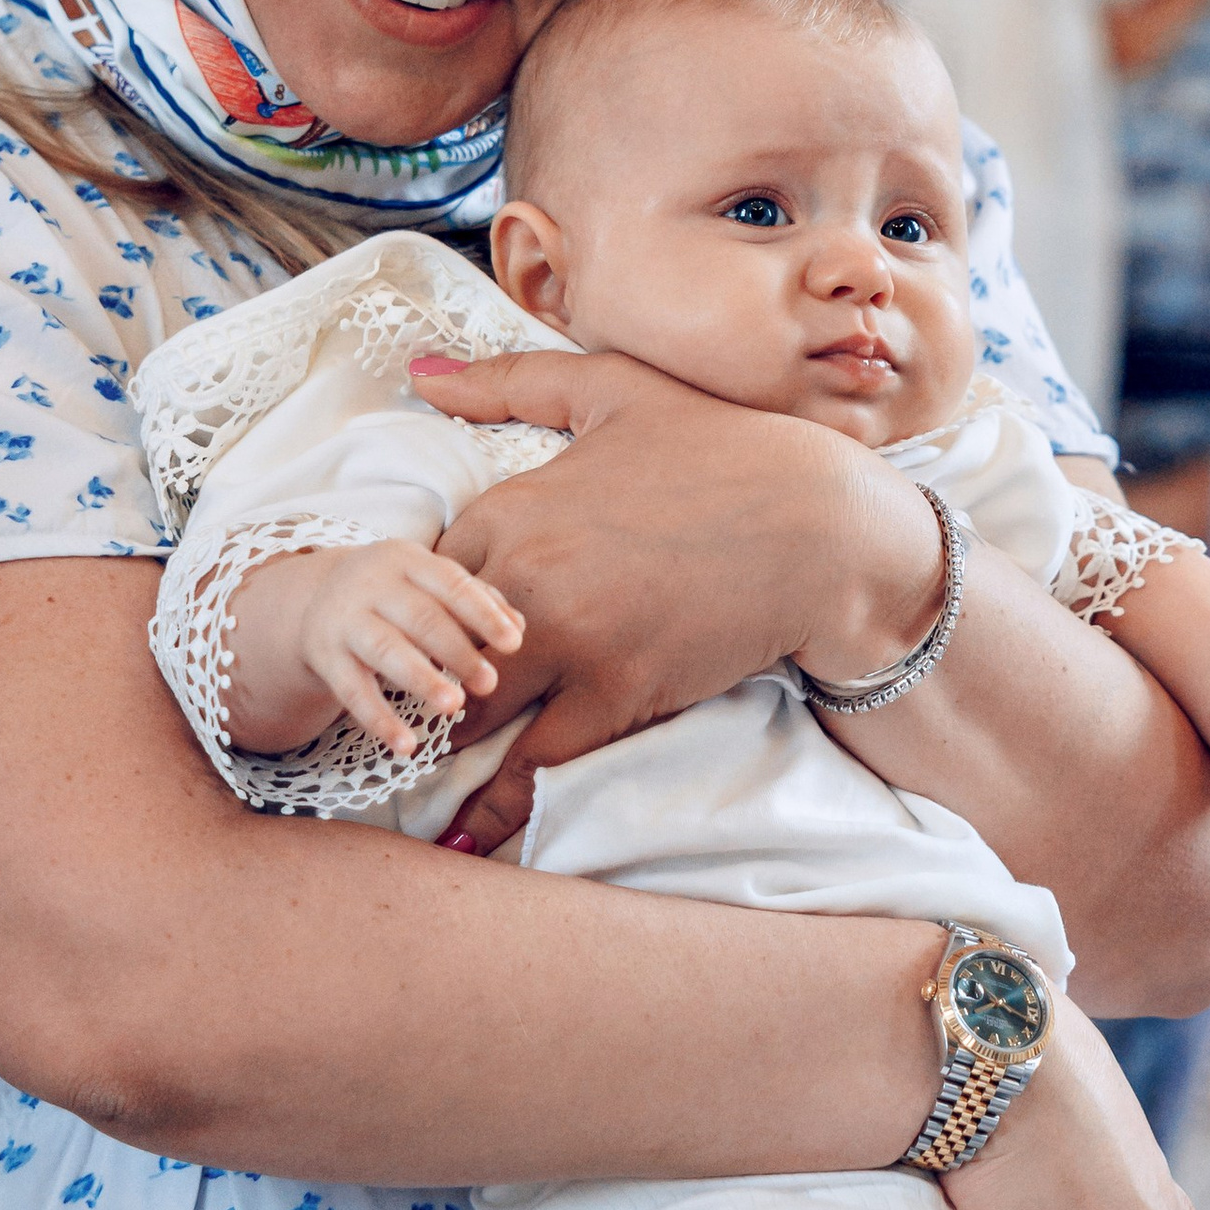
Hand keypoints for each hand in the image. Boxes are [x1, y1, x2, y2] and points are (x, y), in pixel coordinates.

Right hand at [227, 536, 522, 757]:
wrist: (317, 597)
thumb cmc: (397, 592)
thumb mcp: (429, 584)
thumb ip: (476, 600)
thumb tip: (519, 627)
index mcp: (405, 558)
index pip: (450, 583)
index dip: (483, 613)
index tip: (514, 643)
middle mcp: (371, 584)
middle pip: (420, 617)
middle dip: (457, 652)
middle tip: (490, 683)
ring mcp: (344, 619)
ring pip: (385, 651)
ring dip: (422, 679)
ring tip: (454, 707)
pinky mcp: (324, 656)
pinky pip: (352, 692)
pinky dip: (379, 721)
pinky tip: (407, 747)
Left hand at [408, 346, 940, 855]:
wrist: (820, 523)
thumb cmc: (723, 446)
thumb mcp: (613, 389)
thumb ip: (509, 381)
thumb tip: (422, 374)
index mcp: (512, 507)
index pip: (421, 580)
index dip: (409, 618)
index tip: (398, 646)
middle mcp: (525, 577)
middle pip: (430, 654)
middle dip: (409, 691)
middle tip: (388, 728)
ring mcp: (571, 642)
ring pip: (472, 718)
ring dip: (442, 753)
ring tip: (414, 783)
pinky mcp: (620, 694)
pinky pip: (539, 764)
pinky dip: (502, 803)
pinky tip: (472, 835)